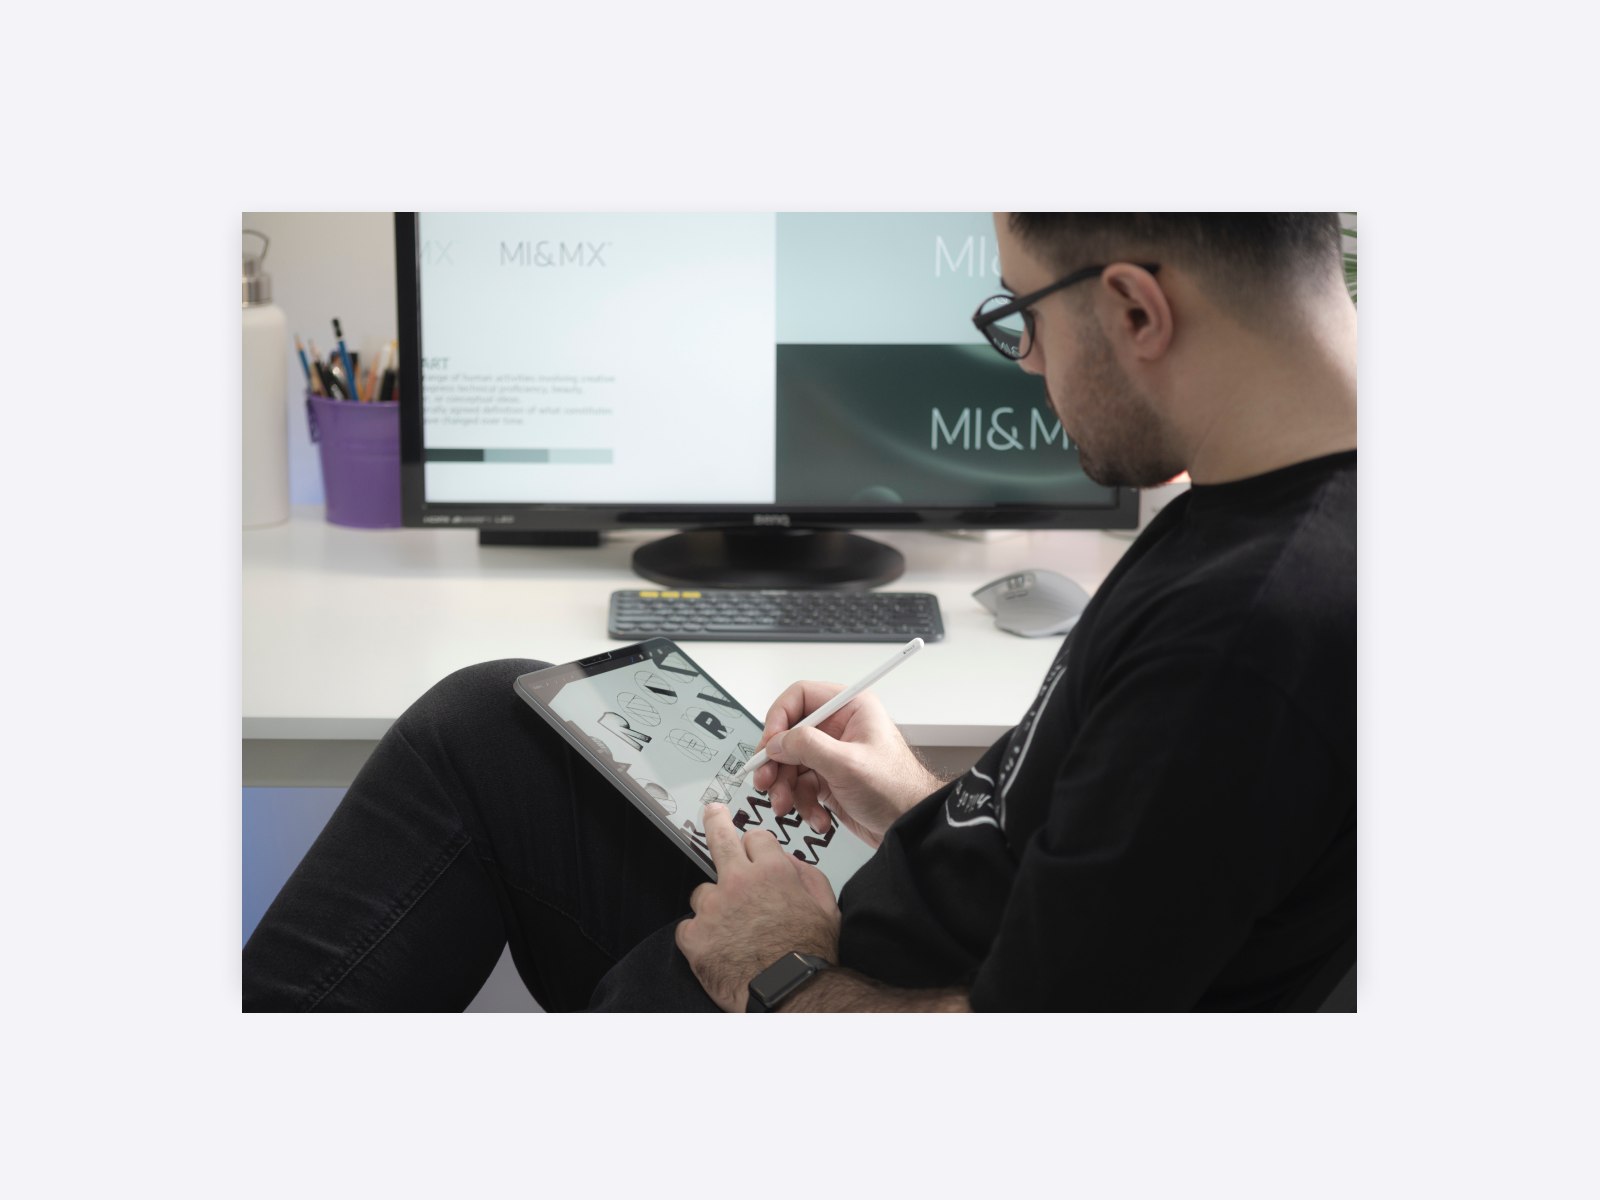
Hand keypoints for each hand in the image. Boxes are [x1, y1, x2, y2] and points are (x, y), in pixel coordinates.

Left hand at [675, 803, 840, 1011]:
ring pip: (703, 891)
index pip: (754, 837)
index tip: (750, 849)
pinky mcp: (694, 936)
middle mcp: (739, 882)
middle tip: (712, 814)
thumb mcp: (826, 907)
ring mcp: (713, 908)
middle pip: (719, 837)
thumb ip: (808, 875)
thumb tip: (788, 860)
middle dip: (715, 821)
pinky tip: (718, 949)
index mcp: (773, 871)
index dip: (755, 846)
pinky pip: (688, 926)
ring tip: (732, 930)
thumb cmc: (809, 956)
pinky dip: (700, 937)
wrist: (790, 993)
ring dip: (714, 904)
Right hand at [751, 681, 941, 848]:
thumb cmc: (897, 789)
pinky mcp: (828, 779)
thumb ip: (808, 746)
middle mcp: (839, 728)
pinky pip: (800, 786)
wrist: (909, 827)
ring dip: (785, 788)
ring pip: (790, 764)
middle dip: (776, 762)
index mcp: (850, 708)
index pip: (800, 697)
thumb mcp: (848, 764)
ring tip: (787, 806)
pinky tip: (816, 816)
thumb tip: (777, 741)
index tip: (770, 744)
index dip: (779, 718)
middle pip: (789, 734)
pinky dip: (802, 803)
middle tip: (766, 780)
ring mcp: (832, 754)